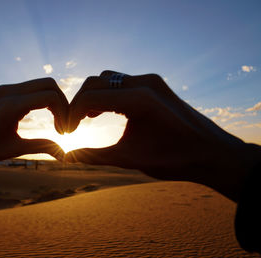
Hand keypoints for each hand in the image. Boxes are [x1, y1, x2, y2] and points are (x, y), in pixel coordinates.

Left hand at [0, 78, 67, 163]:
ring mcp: (6, 88)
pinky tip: (46, 116)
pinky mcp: (5, 91)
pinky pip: (31, 88)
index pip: (50, 97)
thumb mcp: (14, 149)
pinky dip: (43, 98)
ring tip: (57, 123)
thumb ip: (42, 146)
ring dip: (54, 100)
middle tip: (64, 125)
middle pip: (49, 84)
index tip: (64, 132)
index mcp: (11, 105)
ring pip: (41, 84)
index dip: (63, 113)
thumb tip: (64, 154)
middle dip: (62, 103)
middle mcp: (9, 91)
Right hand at [66, 71, 260, 200]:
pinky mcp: (156, 84)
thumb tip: (67, 157)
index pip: (91, 97)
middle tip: (72, 125)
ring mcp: (152, 81)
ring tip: (85, 118)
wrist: (212, 153)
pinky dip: (108, 93)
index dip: (72, 114)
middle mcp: (145, 83)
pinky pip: (122, 82)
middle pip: (96, 82)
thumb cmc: (174, 158)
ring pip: (108, 78)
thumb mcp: (129, 159)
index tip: (66, 132)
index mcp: (139, 99)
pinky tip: (104, 111)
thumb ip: (94, 156)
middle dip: (78, 102)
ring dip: (93, 95)